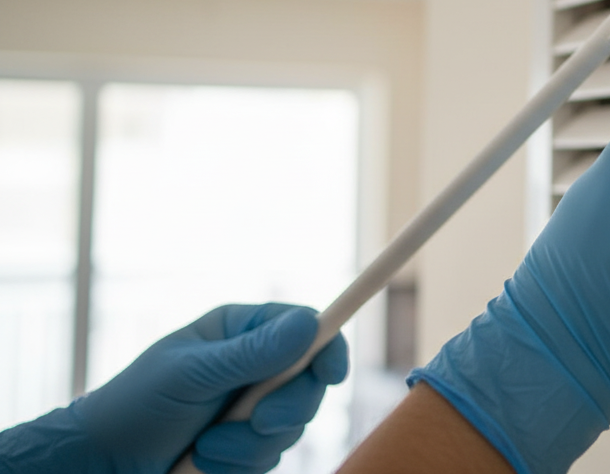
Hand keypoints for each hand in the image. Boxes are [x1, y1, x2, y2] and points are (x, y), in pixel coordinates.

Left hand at [0, 303, 348, 473]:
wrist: (103, 464)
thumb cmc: (134, 406)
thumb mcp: (191, 374)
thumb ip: (251, 354)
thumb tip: (309, 324)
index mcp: (240, 331)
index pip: (305, 329)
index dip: (327, 349)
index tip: (331, 374)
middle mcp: (254, 366)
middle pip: (310, 382)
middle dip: (285, 409)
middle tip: (256, 422)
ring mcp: (252, 407)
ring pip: (293, 426)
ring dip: (252, 445)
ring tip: (206, 448)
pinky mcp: (248, 445)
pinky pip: (272, 456)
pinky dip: (241, 464)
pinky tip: (204, 461)